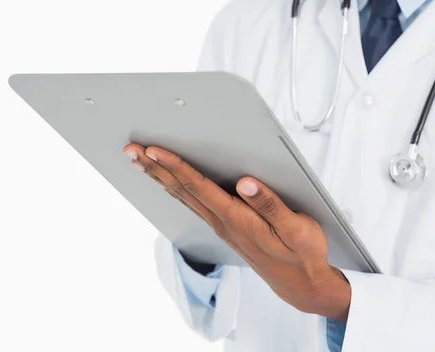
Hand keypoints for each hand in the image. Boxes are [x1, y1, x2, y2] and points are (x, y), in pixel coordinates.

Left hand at [123, 143, 351, 321]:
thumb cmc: (302, 255)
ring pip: (183, 198)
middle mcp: (224, 223)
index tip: (155, 150)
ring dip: (160, 178)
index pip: (200, 188)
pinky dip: (176, 190)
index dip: (176, 166)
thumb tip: (246, 183)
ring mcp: (222, 228)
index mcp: (238, 219)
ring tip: (141, 162)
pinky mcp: (226, 229)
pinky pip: (193, 205)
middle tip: (132, 150)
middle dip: (156, 168)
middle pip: (182, 191)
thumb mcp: (296, 229)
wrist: (301, 285)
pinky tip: (169, 183)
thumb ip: (270, 205)